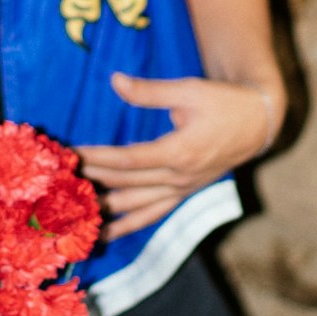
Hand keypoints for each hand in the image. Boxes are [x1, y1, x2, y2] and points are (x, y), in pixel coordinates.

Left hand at [77, 72, 284, 240]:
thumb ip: (150, 91)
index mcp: (180, 152)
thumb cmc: (224, 102)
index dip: (97, 159)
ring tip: (70, 211)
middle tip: (57, 179)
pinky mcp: (182, 195)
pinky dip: (126, 226)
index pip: (128, 161)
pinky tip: (104, 235)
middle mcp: (179, 178)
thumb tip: (114, 80)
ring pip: (135, 205)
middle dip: (90, 180)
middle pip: (126, 183)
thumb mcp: (189, 90)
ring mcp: (181, 190)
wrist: (259, 123)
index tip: (70, 156)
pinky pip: (151, 215)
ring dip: (103, 208)